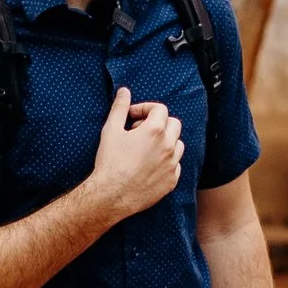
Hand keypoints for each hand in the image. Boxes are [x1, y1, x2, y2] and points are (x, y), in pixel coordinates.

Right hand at [85, 83, 184, 229]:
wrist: (111, 196)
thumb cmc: (110, 162)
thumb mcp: (111, 130)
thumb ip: (119, 108)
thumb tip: (124, 91)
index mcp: (156, 130)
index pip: (160, 109)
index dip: (144, 109)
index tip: (131, 117)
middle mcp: (169, 146)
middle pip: (174, 124)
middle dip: (159, 123)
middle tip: (140, 130)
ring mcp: (172, 165)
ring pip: (178, 145)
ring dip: (165, 141)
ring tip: (146, 148)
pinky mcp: (171, 181)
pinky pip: (175, 166)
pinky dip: (166, 161)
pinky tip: (149, 165)